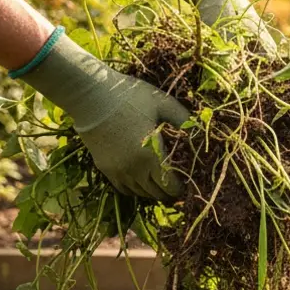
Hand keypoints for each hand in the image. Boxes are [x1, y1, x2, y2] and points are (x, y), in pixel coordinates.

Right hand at [17, 30, 187, 199]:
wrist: (89, 95)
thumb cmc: (129, 97)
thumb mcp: (162, 103)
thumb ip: (183, 119)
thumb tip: (199, 131)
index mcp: (151, 156)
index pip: (169, 186)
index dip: (179, 189)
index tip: (187, 186)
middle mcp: (134, 169)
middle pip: (155, 193)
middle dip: (167, 193)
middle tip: (177, 189)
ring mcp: (117, 170)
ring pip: (139, 193)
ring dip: (151, 192)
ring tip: (161, 187)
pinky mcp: (104, 167)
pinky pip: (122, 187)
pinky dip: (134, 189)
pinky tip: (141, 183)